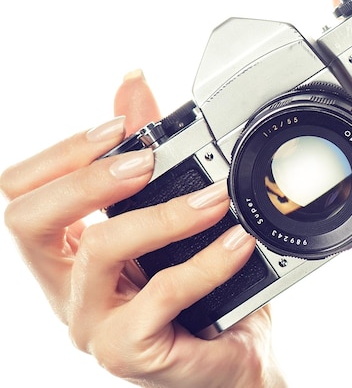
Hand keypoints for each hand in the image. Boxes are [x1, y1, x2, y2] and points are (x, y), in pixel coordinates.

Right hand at [0, 71, 285, 387]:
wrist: (232, 359)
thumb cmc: (196, 291)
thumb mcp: (167, 220)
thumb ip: (142, 154)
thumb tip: (131, 84)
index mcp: (66, 253)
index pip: (22, 194)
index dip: (61, 153)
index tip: (116, 125)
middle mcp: (66, 286)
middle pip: (29, 220)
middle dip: (89, 178)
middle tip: (146, 161)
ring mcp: (91, 323)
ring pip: (98, 251)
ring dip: (162, 215)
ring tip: (213, 198)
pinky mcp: (127, 352)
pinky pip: (160, 296)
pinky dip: (205, 262)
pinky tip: (237, 243)